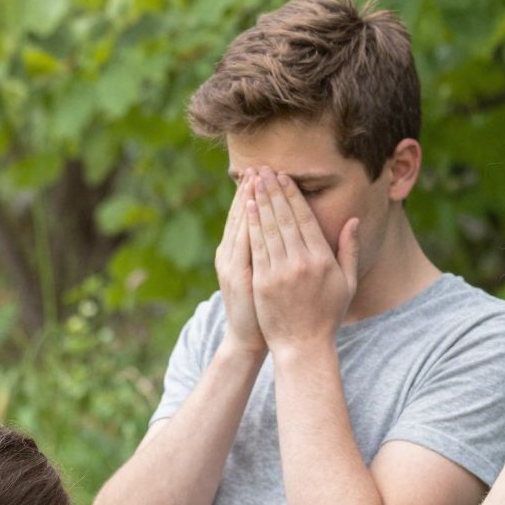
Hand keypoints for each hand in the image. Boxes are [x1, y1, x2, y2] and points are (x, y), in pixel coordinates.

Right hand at [214, 175, 265, 358]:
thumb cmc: (262, 310)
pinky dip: (247, 224)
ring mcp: (231, 264)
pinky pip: (243, 243)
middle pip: (241, 216)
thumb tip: (275, 230)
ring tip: (255, 177)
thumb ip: (264, 252)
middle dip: (250, 190)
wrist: (248, 339)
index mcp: (236, 253)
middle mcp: (229, 254)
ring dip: (247, 200)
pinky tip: (252, 206)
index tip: (263, 172)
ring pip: (240, 225)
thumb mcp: (261, 278)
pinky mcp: (237, 274)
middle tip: (258, 165)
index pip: (246, 216)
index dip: (253, 194)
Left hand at [246, 169, 358, 352]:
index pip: (305, 218)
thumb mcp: (347, 283)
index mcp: (322, 260)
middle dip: (274, 191)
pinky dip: (252, 226)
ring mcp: (279, 273)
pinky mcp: (262, 283)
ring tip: (254, 181)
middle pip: (285, 218)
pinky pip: (256, 248)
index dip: (293, 195)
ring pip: (268, 229)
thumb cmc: (327, 315)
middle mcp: (301, 263)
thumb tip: (353, 220)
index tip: (285, 177)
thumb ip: (350, 250)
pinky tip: (248, 209)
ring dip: (261, 202)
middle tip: (265, 169)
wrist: (302, 346)